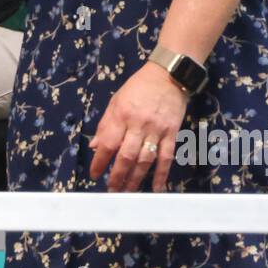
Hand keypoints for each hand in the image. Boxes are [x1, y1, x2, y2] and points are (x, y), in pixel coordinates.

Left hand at [89, 61, 188, 192]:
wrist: (168, 75)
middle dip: (118, 176)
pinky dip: (162, 174)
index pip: (108, 143)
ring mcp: (157, 130)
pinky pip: (167, 157)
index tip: (94, 175)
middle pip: (126, 156)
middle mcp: (138, 124)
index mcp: (121, 115)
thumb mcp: (116, 101)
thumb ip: (106, 124)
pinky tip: (157, 188)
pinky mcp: (172, 133)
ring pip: (145, 160)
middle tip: (112, 191)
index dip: (100, 161)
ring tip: (128, 193)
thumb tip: (95, 146)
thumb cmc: (138, 88)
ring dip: (136, 179)